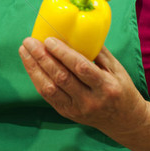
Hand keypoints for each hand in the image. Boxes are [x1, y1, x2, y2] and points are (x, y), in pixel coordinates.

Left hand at [19, 37, 146, 134]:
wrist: (125, 121)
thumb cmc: (121, 88)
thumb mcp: (117, 69)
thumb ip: (97, 51)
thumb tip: (76, 30)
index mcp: (106, 86)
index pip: (80, 68)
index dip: (63, 53)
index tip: (49, 39)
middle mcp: (91, 100)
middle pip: (61, 77)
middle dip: (42, 57)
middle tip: (30, 41)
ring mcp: (77, 110)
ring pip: (50, 88)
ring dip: (34, 68)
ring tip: (24, 51)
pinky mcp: (67, 113)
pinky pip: (47, 96)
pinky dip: (37, 79)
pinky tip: (30, 65)